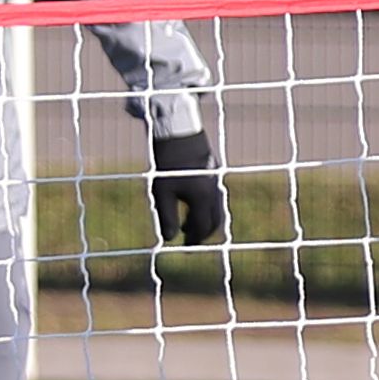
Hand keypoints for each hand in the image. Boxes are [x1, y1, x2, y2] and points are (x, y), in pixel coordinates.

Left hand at [148, 130, 226, 245]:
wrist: (179, 133)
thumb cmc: (168, 163)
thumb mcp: (163, 192)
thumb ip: (167, 217)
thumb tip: (168, 239)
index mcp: (203, 199)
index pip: (202, 227)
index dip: (194, 239)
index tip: (185, 246)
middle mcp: (213, 192)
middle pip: (213, 220)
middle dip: (202, 232)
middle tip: (189, 239)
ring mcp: (215, 181)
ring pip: (215, 208)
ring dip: (203, 220)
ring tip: (186, 224)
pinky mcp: (212, 171)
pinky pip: (213, 196)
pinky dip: (205, 207)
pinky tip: (190, 203)